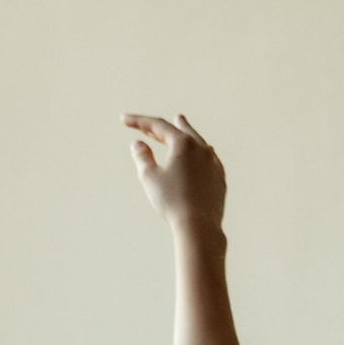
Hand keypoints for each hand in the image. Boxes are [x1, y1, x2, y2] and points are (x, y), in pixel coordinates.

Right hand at [124, 112, 226, 232]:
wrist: (199, 225)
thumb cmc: (172, 201)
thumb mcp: (150, 177)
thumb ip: (143, 157)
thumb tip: (138, 144)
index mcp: (183, 144)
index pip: (158, 126)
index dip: (139, 121)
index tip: (123, 119)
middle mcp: (201, 149)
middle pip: (181, 130)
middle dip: (164, 125)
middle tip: (155, 121)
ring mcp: (213, 163)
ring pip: (199, 142)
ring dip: (187, 132)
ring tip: (183, 124)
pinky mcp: (219, 179)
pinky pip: (210, 158)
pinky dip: (200, 151)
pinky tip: (205, 151)